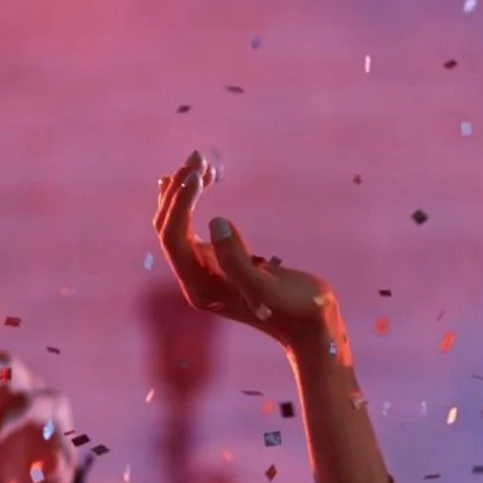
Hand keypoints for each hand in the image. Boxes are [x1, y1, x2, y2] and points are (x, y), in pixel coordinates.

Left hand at [153, 153, 345, 360]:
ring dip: (185, 190)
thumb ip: (238, 261)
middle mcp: (195, 279)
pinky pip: (191, 225)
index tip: (200, 175)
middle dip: (180, 190)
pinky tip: (199, 179)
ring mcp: (204, 270)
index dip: (181, 203)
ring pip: (177, 222)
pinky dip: (194, 199)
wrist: (314, 326)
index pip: (174, 238)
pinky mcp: (217, 261)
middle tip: (198, 157)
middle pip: (169, 226)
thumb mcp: (270, 288)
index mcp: (201, 288)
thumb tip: (215, 221)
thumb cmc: (298, 308)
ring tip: (201, 160)